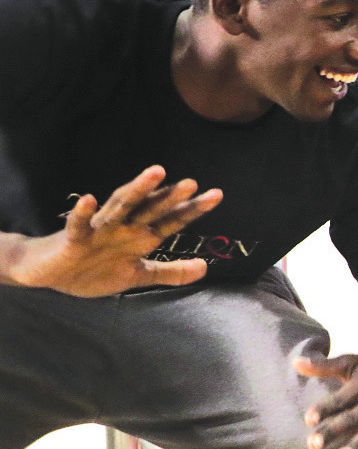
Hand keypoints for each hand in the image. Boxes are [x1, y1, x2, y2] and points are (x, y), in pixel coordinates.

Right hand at [7, 166, 221, 295]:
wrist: (51, 274)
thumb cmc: (93, 269)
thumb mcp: (138, 274)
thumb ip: (171, 272)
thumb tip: (206, 267)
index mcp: (139, 237)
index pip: (171, 221)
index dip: (192, 209)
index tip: (216, 195)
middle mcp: (123, 228)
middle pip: (150, 209)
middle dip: (169, 197)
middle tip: (191, 183)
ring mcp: (99, 231)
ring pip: (120, 207)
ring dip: (137, 190)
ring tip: (155, 174)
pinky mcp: (74, 239)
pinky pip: (78, 224)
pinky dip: (83, 213)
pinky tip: (89, 198)